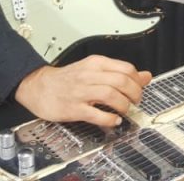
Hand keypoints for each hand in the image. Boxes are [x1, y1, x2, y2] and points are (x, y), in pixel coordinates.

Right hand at [14, 55, 152, 125]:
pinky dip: (109, 119)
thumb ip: (120, 72)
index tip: (140, 89)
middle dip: (134, 93)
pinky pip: (96, 114)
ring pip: (111, 95)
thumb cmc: (67, 79)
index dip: (138, 81)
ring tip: (125, 110)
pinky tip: (114, 120)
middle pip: (121, 81)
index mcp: (96, 64)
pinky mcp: (73, 109)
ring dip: (124, 105)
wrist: (38, 86)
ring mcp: (81, 92)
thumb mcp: (94, 69)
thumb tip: (145, 76)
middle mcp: (89, 76)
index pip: (126, 68)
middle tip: (135, 101)